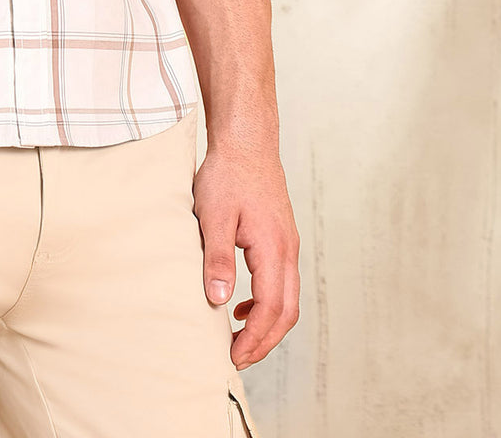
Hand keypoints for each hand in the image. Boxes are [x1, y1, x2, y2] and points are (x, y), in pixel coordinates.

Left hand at [193, 137, 299, 368]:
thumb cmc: (228, 174)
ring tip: (239, 340)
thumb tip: (219, 302)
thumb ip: (217, 259)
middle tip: (238, 359)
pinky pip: (281, 281)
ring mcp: (287, 244)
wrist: (247, 141)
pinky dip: (266, 303)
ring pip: (287, 298)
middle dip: (265, 341)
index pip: (270, 308)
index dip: (254, 338)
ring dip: (267, 325)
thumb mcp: (213, 216)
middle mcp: (288, 250)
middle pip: (287, 311)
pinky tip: (241, 305)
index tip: (233, 356)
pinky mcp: (281, 237)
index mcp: (273, 249)